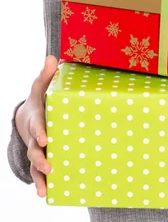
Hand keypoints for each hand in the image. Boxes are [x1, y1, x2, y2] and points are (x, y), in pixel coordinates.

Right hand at [15, 55, 57, 196]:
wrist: (29, 116)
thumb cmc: (41, 99)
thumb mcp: (42, 85)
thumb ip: (47, 74)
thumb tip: (53, 56)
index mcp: (37, 119)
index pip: (37, 126)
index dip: (39, 132)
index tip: (45, 138)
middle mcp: (34, 137)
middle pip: (34, 149)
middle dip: (40, 157)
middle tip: (49, 165)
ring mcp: (36, 150)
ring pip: (35, 165)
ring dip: (40, 175)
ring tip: (45, 186)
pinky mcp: (42, 158)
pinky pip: (39, 173)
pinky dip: (41, 183)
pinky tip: (46, 194)